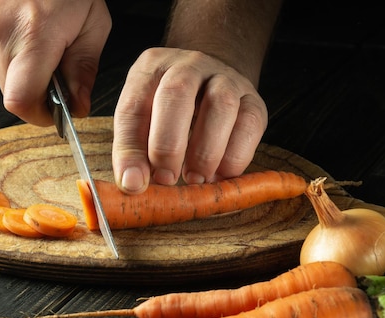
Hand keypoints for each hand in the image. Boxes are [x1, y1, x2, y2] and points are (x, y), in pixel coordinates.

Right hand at [0, 0, 111, 125]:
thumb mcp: (92, 22)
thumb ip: (84, 69)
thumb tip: (77, 106)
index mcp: (33, 35)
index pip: (21, 101)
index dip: (39, 115)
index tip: (53, 111)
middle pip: (13, 94)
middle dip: (35, 90)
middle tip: (51, 63)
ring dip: (18, 72)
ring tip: (32, 39)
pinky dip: (1, 58)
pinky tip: (14, 33)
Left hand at [112, 47, 267, 193]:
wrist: (211, 78)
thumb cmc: (166, 107)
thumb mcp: (141, 119)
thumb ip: (133, 150)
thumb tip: (133, 185)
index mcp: (151, 69)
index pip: (133, 107)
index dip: (131, 150)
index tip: (134, 183)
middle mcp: (188, 66)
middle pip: (177, 94)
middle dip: (168, 145)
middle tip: (166, 179)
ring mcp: (225, 79)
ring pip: (221, 106)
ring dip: (205, 151)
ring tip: (195, 179)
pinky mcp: (253, 99)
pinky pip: (250, 125)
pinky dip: (235, 157)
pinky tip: (220, 175)